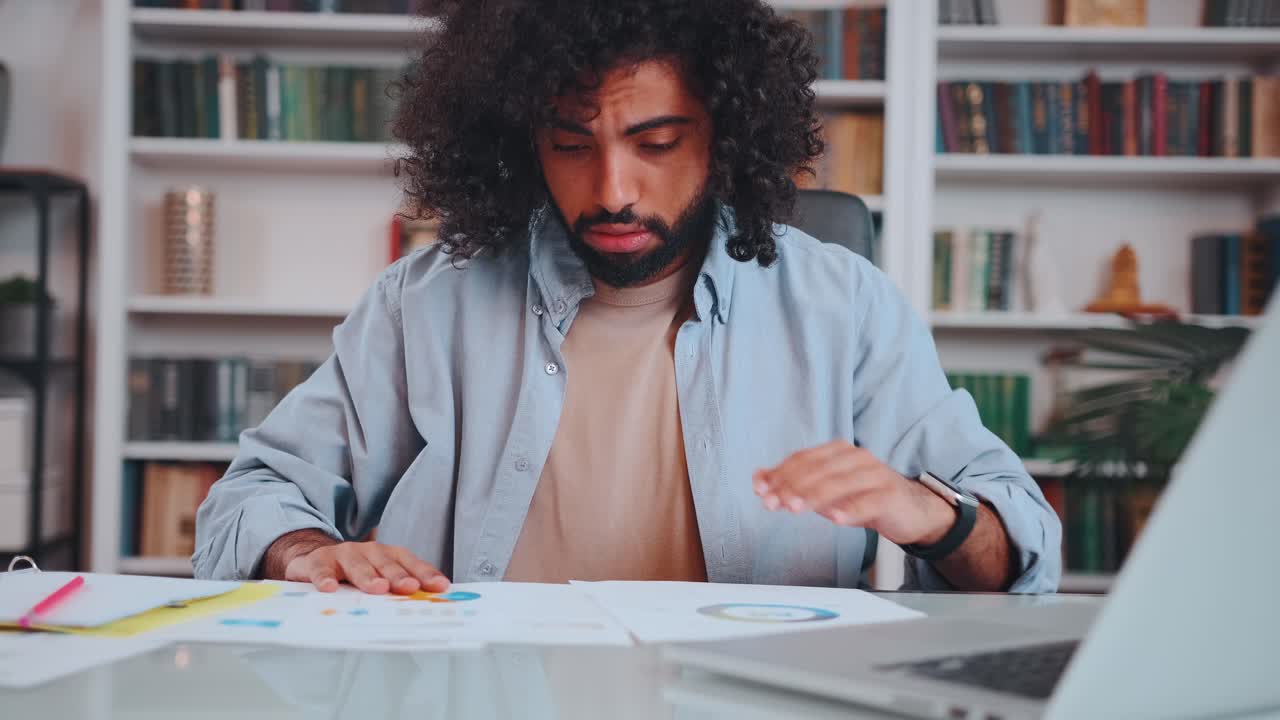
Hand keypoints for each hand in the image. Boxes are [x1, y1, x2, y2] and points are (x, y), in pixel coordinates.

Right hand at [267, 530, 450, 594]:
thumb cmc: (352, 574)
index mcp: (387, 555)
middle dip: (399, 576)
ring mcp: (343, 554)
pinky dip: (325, 578)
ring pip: (357, 565)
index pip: (410, 563)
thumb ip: (395, 589)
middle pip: (386, 564)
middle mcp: (368, 551)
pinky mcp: (318, 561)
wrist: (312, 559)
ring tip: (377, 588)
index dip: (425, 573)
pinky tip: (329, 589)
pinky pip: (321, 570)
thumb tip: (425, 608)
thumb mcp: (376, 578)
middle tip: (409, 588)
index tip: (440, 586)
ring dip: (368, 576)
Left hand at [752, 441, 954, 546]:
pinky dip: (852, 510)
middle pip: (818, 469)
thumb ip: (794, 484)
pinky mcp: (891, 494)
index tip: (761, 492)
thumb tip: (758, 480)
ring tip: (794, 508)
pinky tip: (837, 519)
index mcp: (838, 452)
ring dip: (814, 496)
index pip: (803, 459)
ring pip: (840, 483)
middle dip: (791, 486)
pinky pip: (869, 501)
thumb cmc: (862, 497)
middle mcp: (856, 457)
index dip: (780, 474)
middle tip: (772, 502)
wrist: (908, 510)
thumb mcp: (825, 491)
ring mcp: (876, 474)